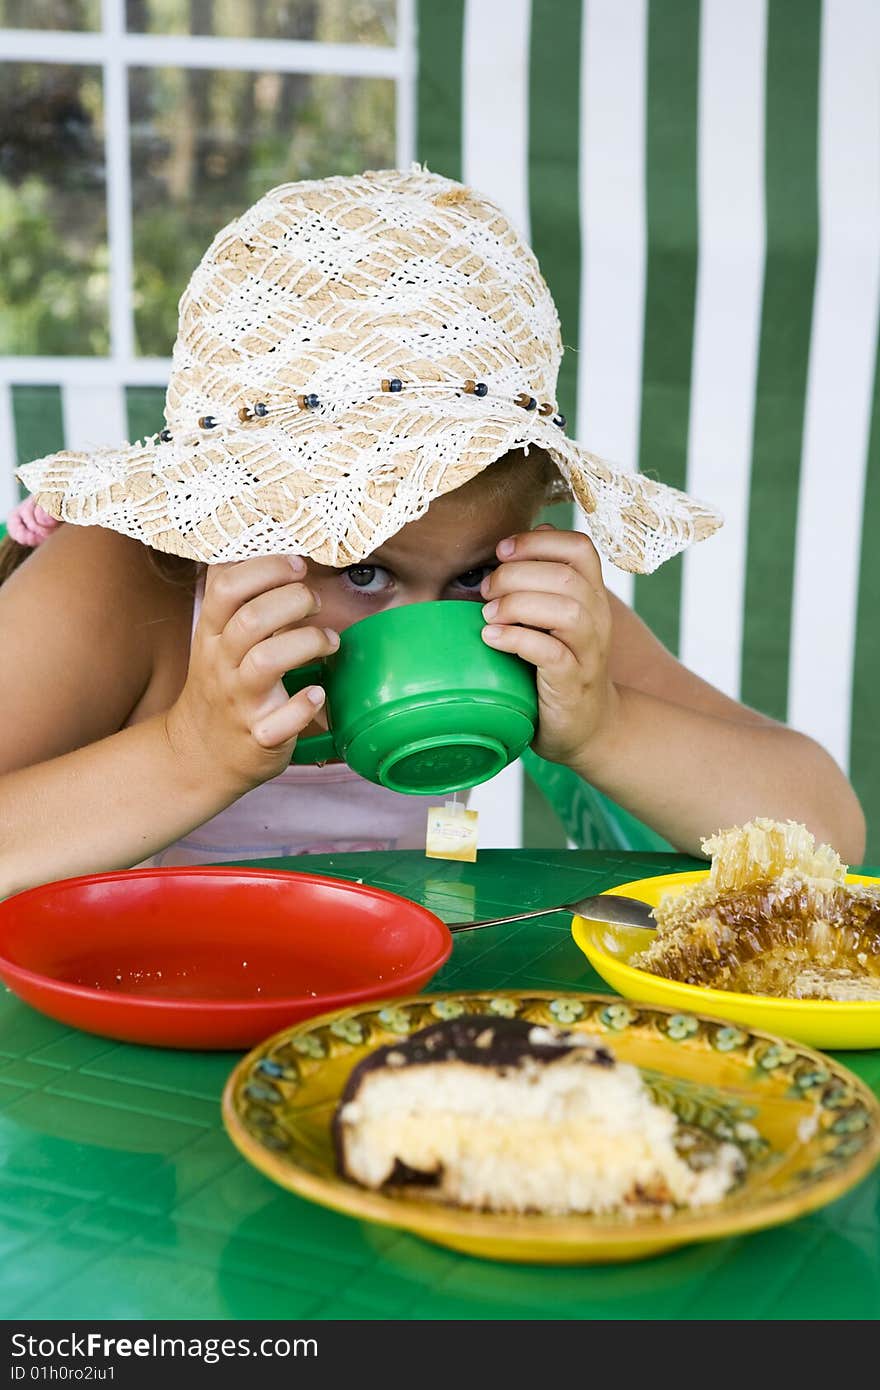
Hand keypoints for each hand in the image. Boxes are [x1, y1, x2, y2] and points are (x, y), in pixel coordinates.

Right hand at [165, 555, 338, 791]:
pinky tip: (317, 694)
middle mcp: (222, 664)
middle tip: (317, 604)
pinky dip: (303, 706)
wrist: (199, 753)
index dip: (266, 568)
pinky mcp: (259, 736)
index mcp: (212, 632)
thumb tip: (257, 536)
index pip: (227, 587)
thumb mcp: (215, 635)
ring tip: (330, 642)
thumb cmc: (221, 683)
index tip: (298, 564)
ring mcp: (239, 701)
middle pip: (252, 619)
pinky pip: (280, 721)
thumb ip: (235, 593)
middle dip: (294, 600)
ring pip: (266, 662)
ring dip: (307, 644)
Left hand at [479, 526, 617, 767]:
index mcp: (591, 595)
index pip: (580, 548)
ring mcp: (588, 652)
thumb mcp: (552, 619)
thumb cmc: (558, 665)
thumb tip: (510, 546)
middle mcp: (597, 618)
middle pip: (566, 575)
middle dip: (516, 574)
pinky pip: (551, 653)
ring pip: (566, 610)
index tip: (502, 551)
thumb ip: (540, 584)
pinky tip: (492, 639)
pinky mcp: (573, 683)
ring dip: (517, 605)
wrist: (587, 726)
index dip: (538, 541)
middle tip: (486, 590)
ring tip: (489, 616)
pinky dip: (517, 639)